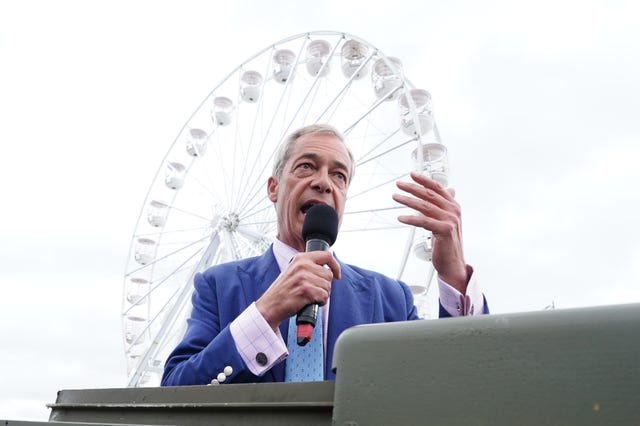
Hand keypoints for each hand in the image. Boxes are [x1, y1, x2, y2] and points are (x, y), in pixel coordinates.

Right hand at [256, 251, 340, 329]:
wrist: (270, 306)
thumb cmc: (283, 292)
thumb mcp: (294, 271)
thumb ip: (309, 266)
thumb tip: (329, 268)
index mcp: (301, 258)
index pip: (327, 256)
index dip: (335, 266)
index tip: (337, 275)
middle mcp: (303, 265)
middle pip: (329, 275)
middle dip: (325, 286)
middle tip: (313, 291)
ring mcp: (304, 277)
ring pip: (327, 287)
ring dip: (322, 295)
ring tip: (309, 297)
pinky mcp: (306, 290)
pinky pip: (324, 296)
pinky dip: (319, 302)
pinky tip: (309, 302)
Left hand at [392, 171, 468, 292]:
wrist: (453, 263)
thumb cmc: (447, 243)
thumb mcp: (447, 220)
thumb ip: (446, 205)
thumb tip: (450, 190)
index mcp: (453, 206)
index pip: (437, 188)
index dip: (424, 180)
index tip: (411, 175)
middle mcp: (453, 211)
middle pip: (429, 194)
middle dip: (412, 188)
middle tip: (399, 184)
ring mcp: (450, 220)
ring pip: (424, 206)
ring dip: (407, 200)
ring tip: (396, 197)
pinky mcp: (445, 230)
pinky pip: (424, 221)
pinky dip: (411, 218)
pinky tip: (401, 217)